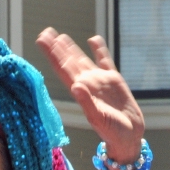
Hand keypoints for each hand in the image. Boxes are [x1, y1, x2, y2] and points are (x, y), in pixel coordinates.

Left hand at [36, 30, 144, 164]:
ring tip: (60, 36)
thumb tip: (76, 85)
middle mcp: (87, 83)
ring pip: (82, 59)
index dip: (52, 54)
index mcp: (81, 91)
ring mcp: (99, 81)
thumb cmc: (112, 132)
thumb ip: (87, 102)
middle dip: (56, 48)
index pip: (62, 69)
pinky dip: (98, 49)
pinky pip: (104, 60)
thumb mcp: (98, 118)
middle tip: (44, 33)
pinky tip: (92, 40)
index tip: (41, 41)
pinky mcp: (113, 80)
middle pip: (68, 61)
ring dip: (71, 48)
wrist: (128, 136)